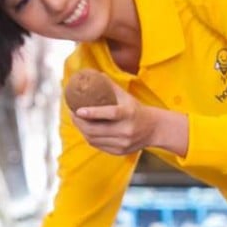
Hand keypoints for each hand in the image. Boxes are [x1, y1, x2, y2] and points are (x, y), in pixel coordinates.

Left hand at [70, 82, 187, 156]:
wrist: (154, 129)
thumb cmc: (136, 110)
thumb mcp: (126, 97)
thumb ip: (111, 86)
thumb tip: (95, 74)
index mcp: (129, 114)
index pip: (110, 113)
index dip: (92, 113)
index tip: (78, 110)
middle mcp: (126, 130)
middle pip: (96, 130)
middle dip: (79, 123)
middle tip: (73, 114)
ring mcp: (123, 143)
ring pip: (94, 139)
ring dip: (82, 130)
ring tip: (77, 121)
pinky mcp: (119, 151)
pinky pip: (98, 146)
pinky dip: (89, 138)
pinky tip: (86, 130)